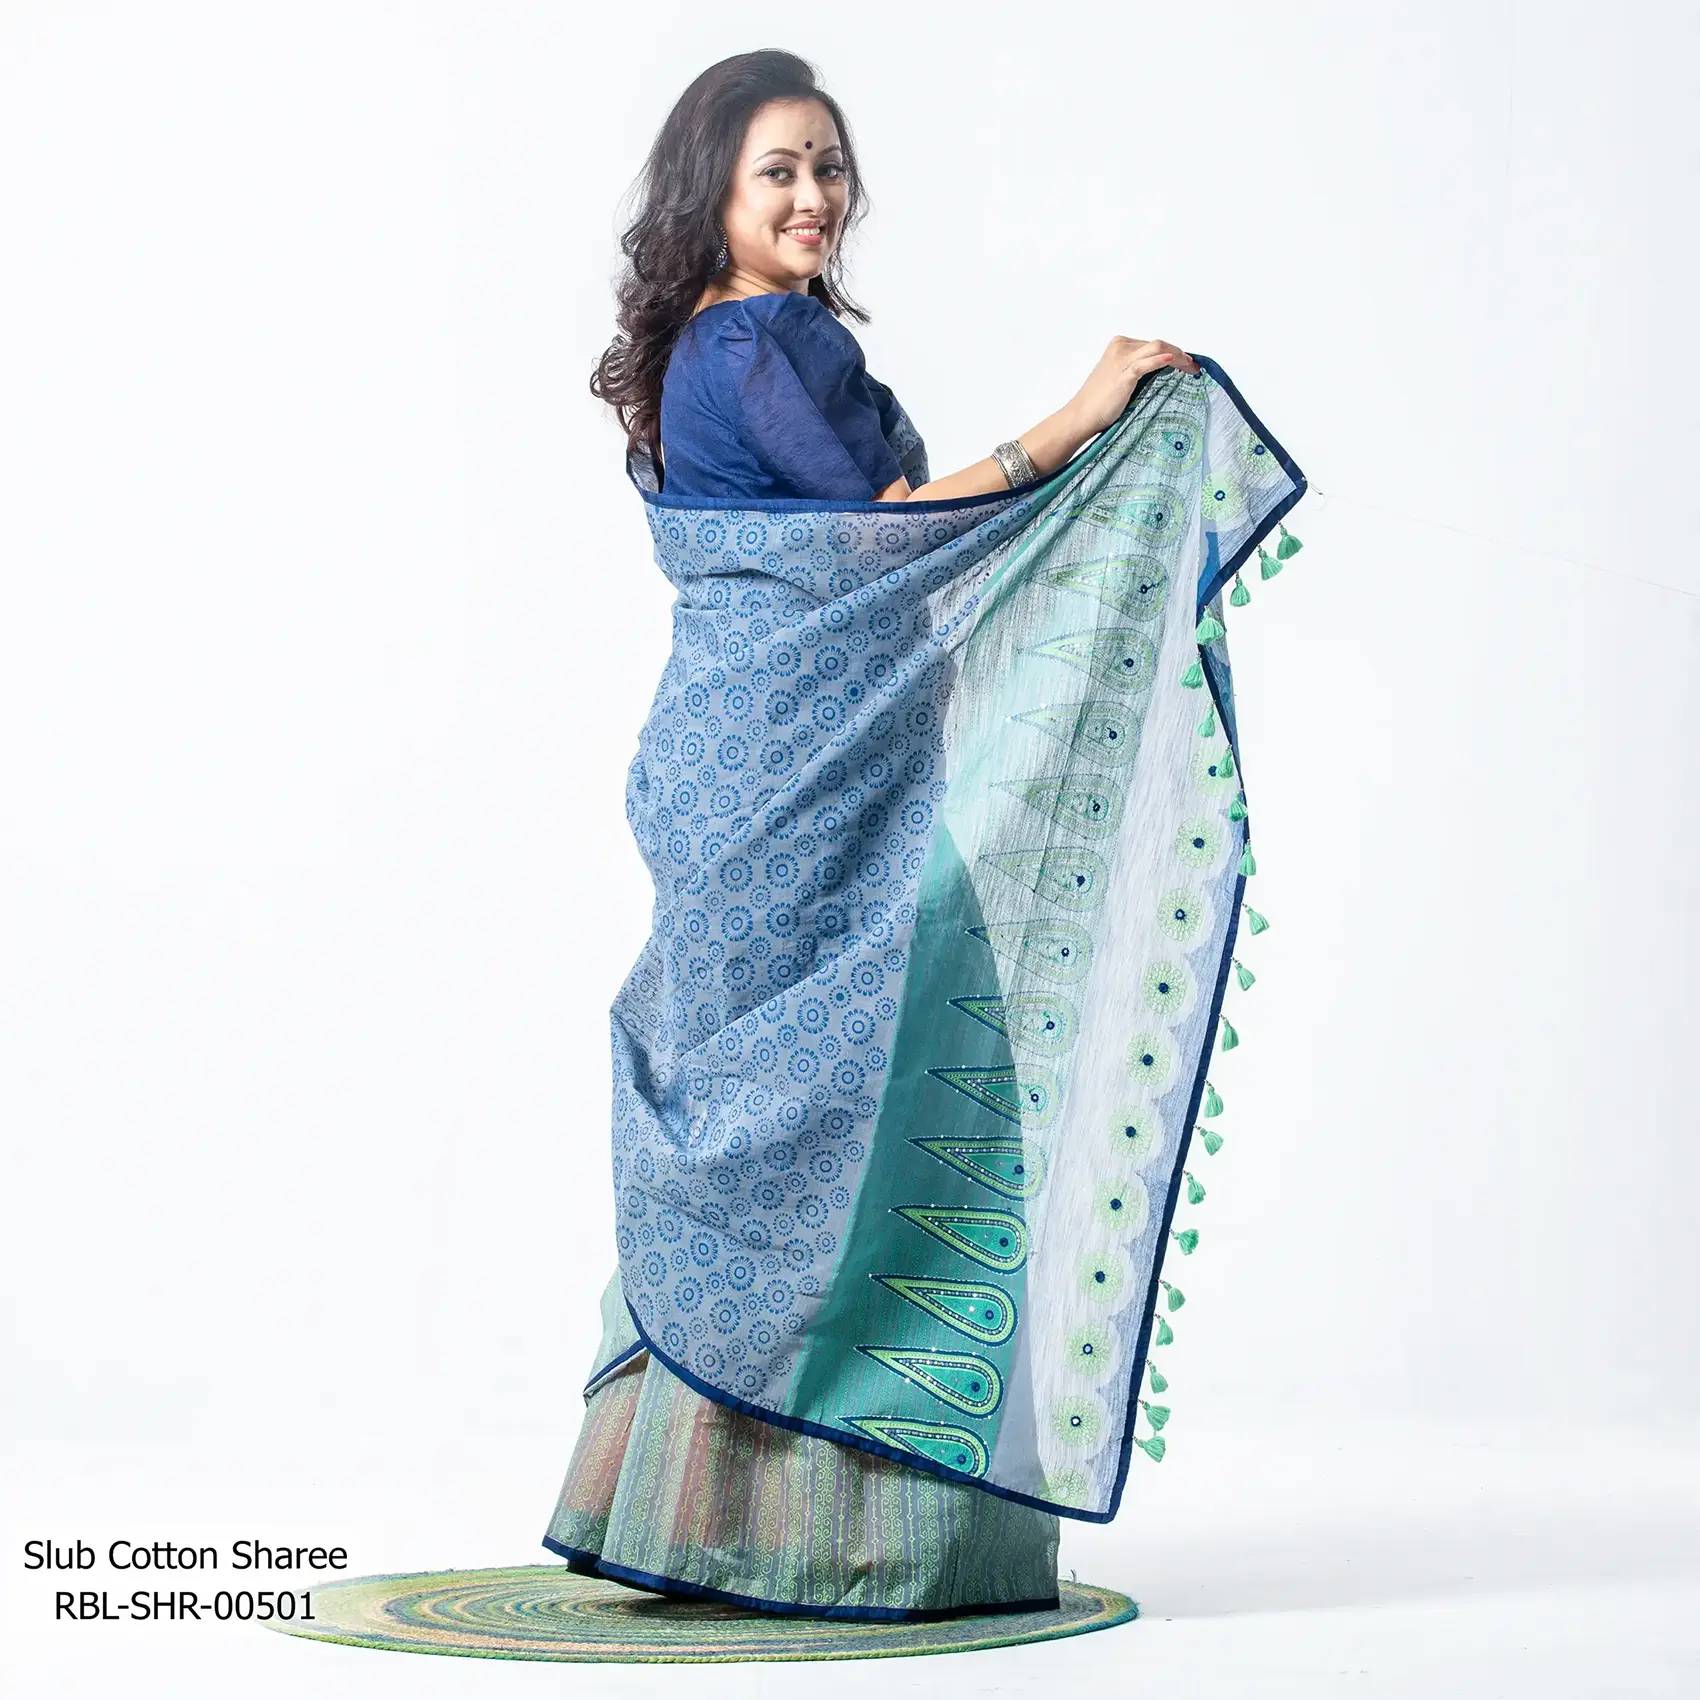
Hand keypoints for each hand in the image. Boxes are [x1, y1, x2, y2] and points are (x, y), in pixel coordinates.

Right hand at [1065, 338, 1200, 436]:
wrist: (1082, 415)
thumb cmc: (1100, 402)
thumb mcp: (1122, 379)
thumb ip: (1139, 370)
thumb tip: (1163, 371)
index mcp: (1119, 345)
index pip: (1153, 344)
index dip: (1173, 352)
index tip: (1187, 363)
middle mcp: (1121, 347)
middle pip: (1158, 344)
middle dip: (1179, 354)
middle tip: (1194, 367)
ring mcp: (1121, 360)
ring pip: (1157, 349)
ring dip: (1177, 357)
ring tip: (1190, 368)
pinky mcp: (1124, 374)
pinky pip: (1146, 363)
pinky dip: (1161, 360)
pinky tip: (1173, 361)